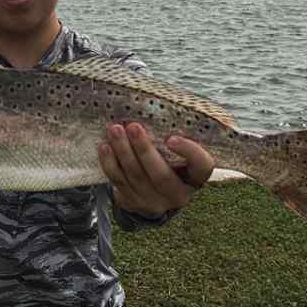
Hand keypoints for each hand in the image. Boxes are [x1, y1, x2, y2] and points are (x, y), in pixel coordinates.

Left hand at [98, 123, 214, 218]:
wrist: (154, 192)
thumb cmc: (171, 160)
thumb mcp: (181, 152)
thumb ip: (177, 134)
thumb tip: (158, 103)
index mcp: (196, 177)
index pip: (201, 165)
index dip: (189, 152)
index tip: (172, 138)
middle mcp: (178, 194)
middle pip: (161, 175)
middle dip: (144, 150)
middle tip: (133, 127)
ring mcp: (154, 202)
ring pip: (136, 177)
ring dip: (123, 152)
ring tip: (114, 130)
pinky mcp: (134, 203)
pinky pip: (119, 182)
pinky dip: (110, 164)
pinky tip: (105, 147)